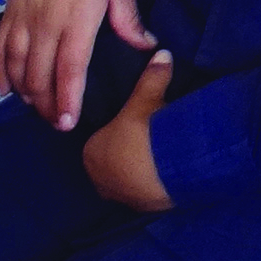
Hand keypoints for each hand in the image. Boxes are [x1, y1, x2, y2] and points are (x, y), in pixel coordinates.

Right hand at [0, 0, 150, 133]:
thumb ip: (128, 20)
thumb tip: (145, 46)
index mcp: (77, 16)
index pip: (69, 70)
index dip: (67, 100)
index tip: (68, 122)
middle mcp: (45, 21)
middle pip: (39, 76)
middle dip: (46, 104)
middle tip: (57, 122)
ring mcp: (23, 15)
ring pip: (16, 65)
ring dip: (23, 91)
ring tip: (36, 107)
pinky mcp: (10, 8)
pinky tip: (3, 87)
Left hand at [79, 50, 175, 212]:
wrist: (165, 172)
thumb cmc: (144, 134)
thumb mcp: (147, 100)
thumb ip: (151, 78)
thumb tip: (161, 53)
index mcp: (91, 152)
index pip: (100, 139)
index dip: (119, 131)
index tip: (138, 123)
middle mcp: (99, 179)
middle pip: (113, 161)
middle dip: (129, 152)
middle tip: (152, 136)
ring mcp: (120, 196)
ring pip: (128, 179)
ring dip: (142, 169)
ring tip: (163, 153)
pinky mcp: (142, 208)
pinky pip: (146, 191)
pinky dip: (155, 182)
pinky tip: (169, 169)